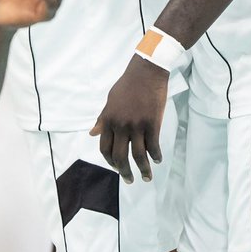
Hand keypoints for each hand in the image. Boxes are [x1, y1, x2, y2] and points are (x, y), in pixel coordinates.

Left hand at [90, 55, 168, 183]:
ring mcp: (137, 125)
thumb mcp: (110, 100)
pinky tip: (157, 159)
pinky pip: (153, 146)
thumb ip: (103, 119)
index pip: (105, 148)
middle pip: (120, 157)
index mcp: (108, 120)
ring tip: (147, 177)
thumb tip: (92, 133)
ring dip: (143, 170)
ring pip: (139, 156)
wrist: (146, 71)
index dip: (110, 161)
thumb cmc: (127, 84)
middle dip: (125, 172)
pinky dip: (156, 156)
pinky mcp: (153, 123)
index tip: (116, 167)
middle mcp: (121, 126)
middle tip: (129, 180)